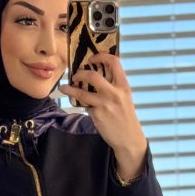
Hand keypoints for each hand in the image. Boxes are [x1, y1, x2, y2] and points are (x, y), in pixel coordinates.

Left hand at [60, 51, 147, 172]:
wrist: (129, 139)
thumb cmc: (126, 117)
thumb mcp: (125, 97)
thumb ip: (114, 86)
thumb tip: (97, 76)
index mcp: (124, 85)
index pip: (114, 62)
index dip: (101, 56)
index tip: (92, 59)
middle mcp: (114, 93)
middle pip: (93, 76)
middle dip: (81, 74)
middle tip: (76, 75)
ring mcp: (105, 104)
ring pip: (82, 93)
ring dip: (70, 89)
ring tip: (65, 88)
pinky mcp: (97, 115)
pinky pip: (85, 105)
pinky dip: (80, 103)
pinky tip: (76, 103)